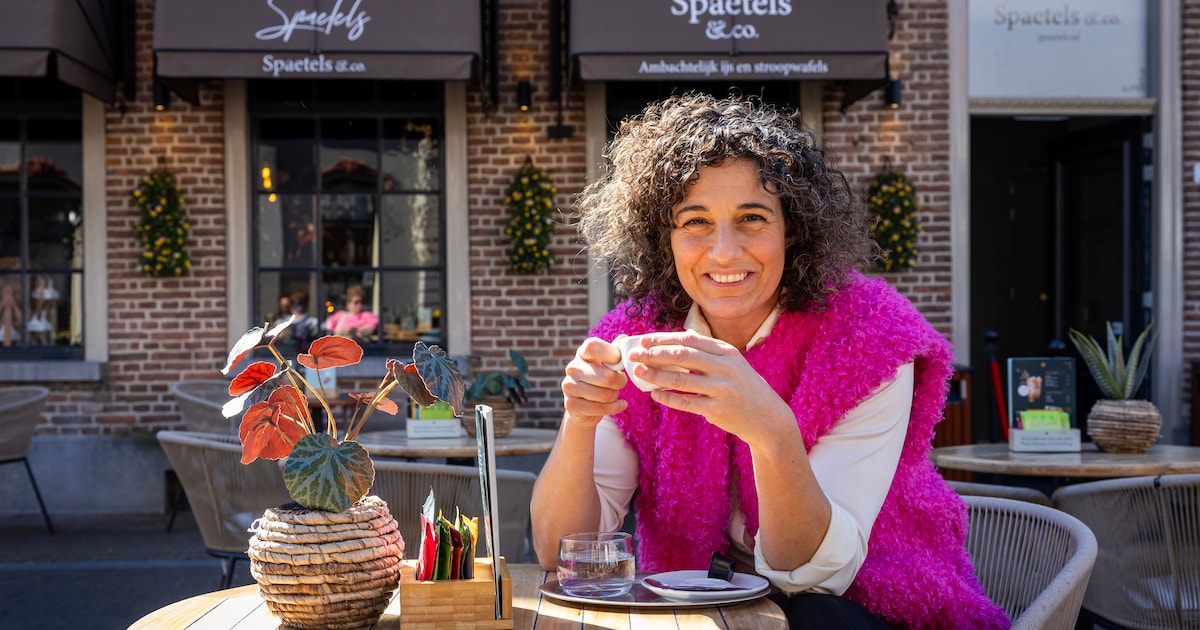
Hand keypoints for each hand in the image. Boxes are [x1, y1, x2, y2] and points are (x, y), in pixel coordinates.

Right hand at [561, 336, 628, 427]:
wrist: (584, 406)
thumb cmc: (600, 379)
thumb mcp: (607, 363)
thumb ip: (616, 351)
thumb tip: (625, 338)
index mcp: (582, 353)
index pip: (593, 346)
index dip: (610, 353)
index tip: (619, 361)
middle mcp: (573, 368)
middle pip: (606, 376)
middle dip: (620, 381)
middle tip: (621, 382)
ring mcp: (569, 386)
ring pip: (604, 395)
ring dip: (615, 395)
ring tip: (614, 393)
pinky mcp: (571, 405)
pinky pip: (600, 408)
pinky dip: (614, 408)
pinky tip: (620, 404)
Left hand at [630, 331, 793, 445]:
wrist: (768, 418)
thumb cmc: (744, 387)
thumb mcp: (732, 363)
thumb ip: (709, 351)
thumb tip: (683, 336)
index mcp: (726, 351)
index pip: (688, 340)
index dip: (663, 339)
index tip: (643, 341)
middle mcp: (725, 367)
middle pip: (682, 356)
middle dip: (654, 354)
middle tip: (634, 355)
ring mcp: (722, 389)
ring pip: (680, 379)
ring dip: (656, 375)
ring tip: (639, 372)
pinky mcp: (717, 410)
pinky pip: (685, 402)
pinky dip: (668, 397)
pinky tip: (655, 394)